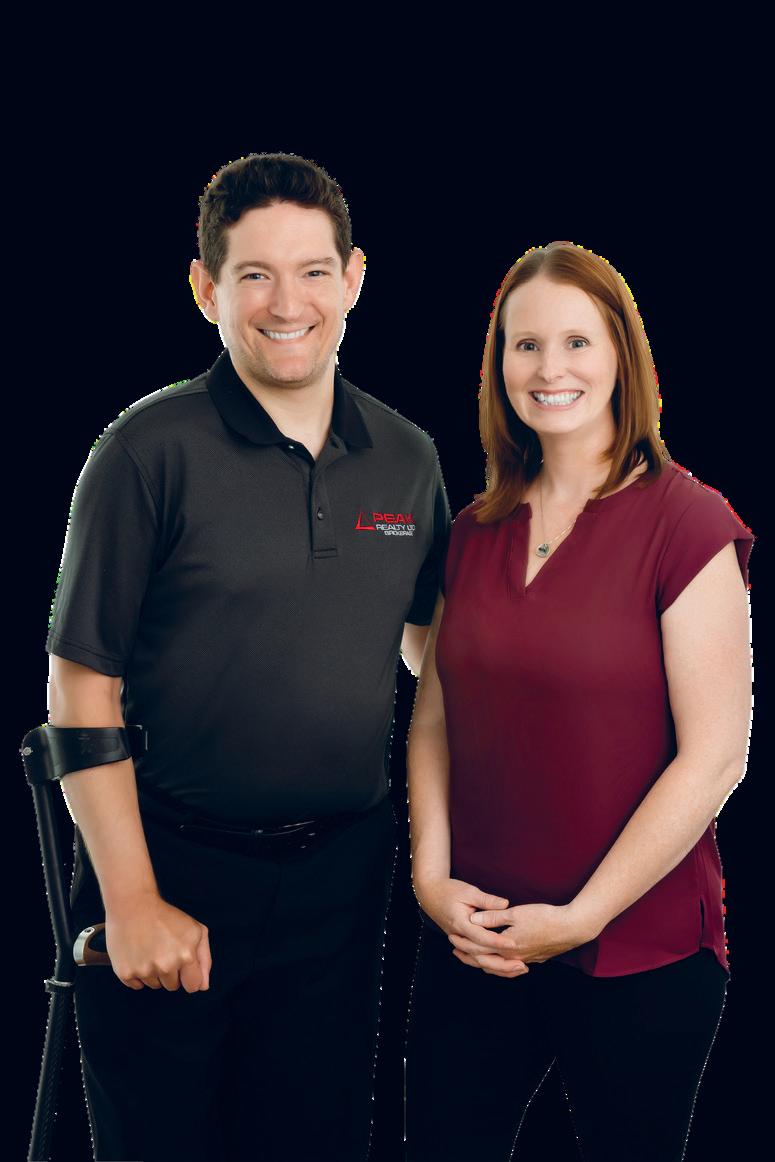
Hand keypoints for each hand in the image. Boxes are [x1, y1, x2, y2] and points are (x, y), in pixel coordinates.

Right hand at [105, 893, 210, 992]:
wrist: (133, 905)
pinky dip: (138, 974)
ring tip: (150, 950)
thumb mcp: (195, 930)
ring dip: (153, 973)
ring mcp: (144, 971)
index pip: (193, 986)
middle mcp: (165, 967)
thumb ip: (204, 959)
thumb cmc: (166, 916)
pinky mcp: (125, 973)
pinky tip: (138, 955)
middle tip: (164, 951)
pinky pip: (136, 985)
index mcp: (185, 956)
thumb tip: (203, 986)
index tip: (183, 968)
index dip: (189, 977)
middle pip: (172, 986)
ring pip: (154, 985)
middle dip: (171, 973)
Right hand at [414, 876, 528, 977]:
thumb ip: (487, 900)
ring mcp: (460, 942)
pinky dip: (490, 964)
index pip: (482, 937)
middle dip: (502, 963)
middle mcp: (459, 937)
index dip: (499, 942)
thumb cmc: (450, 891)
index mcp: (461, 924)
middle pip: (481, 956)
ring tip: (517, 970)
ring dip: (498, 968)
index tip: (515, 944)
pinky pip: (476, 959)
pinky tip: (504, 968)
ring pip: (478, 962)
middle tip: (521, 965)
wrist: (430, 895)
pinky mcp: (462, 943)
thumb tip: (506, 904)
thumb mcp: (469, 891)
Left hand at [465, 902, 591, 965]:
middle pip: (485, 961)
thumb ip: (494, 917)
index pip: (479, 948)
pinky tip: (498, 959)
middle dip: (469, 955)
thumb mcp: (516, 913)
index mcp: (507, 947)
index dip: (464, 943)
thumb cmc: (544, 917)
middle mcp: (514, 958)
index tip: (451, 937)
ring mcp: (525, 960)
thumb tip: (472, 919)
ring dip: (483, 961)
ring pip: (498, 966)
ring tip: (472, 956)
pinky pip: (510, 966)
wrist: (572, 927)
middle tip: (455, 949)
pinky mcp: (534, 958)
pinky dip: (499, 965)